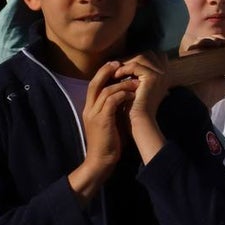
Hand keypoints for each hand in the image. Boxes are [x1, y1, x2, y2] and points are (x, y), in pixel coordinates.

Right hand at [69, 62, 137, 204]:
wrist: (100, 161)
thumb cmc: (109, 142)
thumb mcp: (110, 121)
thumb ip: (113, 107)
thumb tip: (127, 94)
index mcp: (90, 108)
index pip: (94, 85)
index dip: (103, 73)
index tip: (116, 65)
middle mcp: (89, 109)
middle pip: (95, 83)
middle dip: (107, 71)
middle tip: (120, 63)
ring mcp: (94, 114)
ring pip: (106, 90)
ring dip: (122, 84)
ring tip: (136, 82)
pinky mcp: (102, 120)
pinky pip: (112, 101)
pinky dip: (123, 95)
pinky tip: (133, 95)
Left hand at [114, 52, 169, 163]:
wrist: (139, 122)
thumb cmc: (135, 108)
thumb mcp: (136, 88)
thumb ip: (135, 76)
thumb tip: (121, 63)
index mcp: (165, 75)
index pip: (154, 56)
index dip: (138, 58)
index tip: (123, 64)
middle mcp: (166, 73)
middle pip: (148, 53)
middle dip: (131, 58)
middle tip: (116, 65)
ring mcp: (161, 74)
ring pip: (141, 57)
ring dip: (126, 62)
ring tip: (114, 70)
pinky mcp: (152, 77)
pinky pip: (136, 66)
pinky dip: (124, 69)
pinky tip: (116, 75)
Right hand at [185, 37, 224, 108]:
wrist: (199, 98)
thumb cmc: (215, 93)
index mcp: (216, 64)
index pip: (220, 49)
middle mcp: (205, 59)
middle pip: (212, 43)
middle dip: (220, 39)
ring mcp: (196, 57)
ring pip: (203, 42)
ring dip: (212, 39)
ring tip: (220, 42)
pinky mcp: (188, 57)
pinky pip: (194, 45)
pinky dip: (202, 42)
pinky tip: (211, 44)